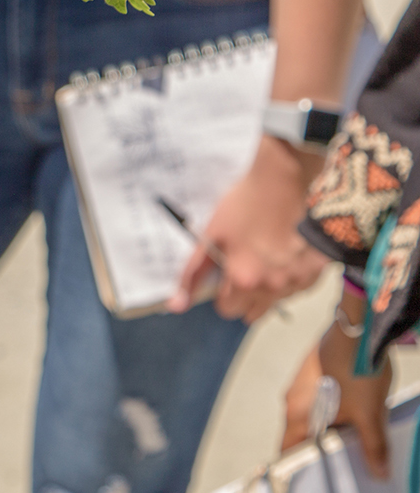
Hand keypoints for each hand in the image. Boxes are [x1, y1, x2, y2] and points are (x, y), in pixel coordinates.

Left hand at [172, 136, 326, 320]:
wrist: (287, 181)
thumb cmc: (245, 205)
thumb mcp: (211, 235)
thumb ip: (193, 273)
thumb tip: (176, 306)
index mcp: (245, 280)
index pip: (227, 310)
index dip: (221, 293)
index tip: (223, 275)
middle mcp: (274, 288)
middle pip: (252, 311)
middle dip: (243, 295)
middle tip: (243, 266)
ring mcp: (298, 281)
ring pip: (275, 301)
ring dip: (267, 289)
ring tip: (264, 257)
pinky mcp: (316, 272)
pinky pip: (296, 288)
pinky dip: (289, 278)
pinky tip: (284, 255)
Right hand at [283, 294, 391, 476]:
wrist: (356, 328)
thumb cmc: (357, 371)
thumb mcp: (371, 414)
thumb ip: (373, 447)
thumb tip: (378, 473)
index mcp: (297, 415)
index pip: (288, 451)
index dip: (298, 468)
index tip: (312, 480)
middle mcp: (290, 399)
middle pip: (299, 434)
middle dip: (319, 447)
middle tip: (342, 459)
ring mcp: (298, 382)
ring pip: (308, 415)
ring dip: (325, 426)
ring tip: (351, 431)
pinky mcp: (308, 370)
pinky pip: (313, 398)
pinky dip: (328, 408)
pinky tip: (350, 405)